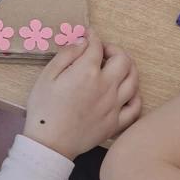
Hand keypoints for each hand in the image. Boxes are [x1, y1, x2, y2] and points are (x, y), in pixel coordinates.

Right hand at [24, 30, 140, 159]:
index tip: (89, 35)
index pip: (97, 46)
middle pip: (123, 59)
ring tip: (117, 67)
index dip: (93, 36)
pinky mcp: (116, 123)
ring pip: (133, 80)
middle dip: (114, 49)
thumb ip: (67, 55)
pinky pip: (136, 107)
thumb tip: (83, 42)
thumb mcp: (47, 76)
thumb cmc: (44, 109)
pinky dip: (134, 95)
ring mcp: (114, 106)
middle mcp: (106, 87)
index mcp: (87, 72)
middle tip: (103, 51)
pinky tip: (125, 92)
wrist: (50, 144)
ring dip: (128, 68)